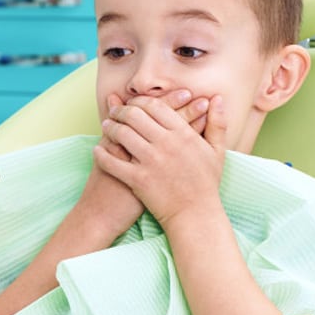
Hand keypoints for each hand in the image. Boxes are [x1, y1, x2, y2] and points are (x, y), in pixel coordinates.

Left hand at [95, 94, 226, 224]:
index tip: (133, 104)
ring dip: (110, 127)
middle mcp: (166, 143)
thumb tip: (217, 99)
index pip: (155, 106)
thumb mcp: (217, 152)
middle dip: (121, 111)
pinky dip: (101, 154)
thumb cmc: (207, 184)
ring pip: (122, 134)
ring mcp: (150, 161)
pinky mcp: (138, 179)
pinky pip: (113, 161)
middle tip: (115, 112)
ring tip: (106, 126)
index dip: (140, 101)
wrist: (196, 215)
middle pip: (134, 116)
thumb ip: (217, 123)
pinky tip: (97, 150)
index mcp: (183, 134)